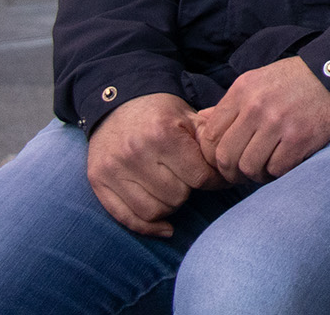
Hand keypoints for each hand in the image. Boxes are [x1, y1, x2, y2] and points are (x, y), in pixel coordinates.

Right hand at [85, 92, 219, 237]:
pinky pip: (127, 218)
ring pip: (154, 211)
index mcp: (162, 134)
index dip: (215, 181)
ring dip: (170, 205)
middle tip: (189, 178)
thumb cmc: (160, 113)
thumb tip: (231, 166)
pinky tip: (164, 225)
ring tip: (173, 188)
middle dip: (189, 190)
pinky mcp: (97, 181)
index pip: (200, 177)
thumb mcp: (189, 117)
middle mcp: (135, 152)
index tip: (218, 179)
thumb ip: (211, 140)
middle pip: (177, 197)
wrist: (117, 103)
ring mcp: (113, 168)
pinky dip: (149, 227)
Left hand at [194, 57, 329, 184]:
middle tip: (242, 172)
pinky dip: (277, 172)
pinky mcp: (300, 139)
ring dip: (255, 174)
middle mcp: (256, 107)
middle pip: (226, 156)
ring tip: (265, 167)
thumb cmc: (296, 80)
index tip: (226, 158)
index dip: (214, 154)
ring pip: (249, 167)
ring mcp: (278, 124)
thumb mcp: (259, 80)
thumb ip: (231, 104)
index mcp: (242, 90)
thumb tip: (201, 122)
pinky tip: (283, 162)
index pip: (211, 135)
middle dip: (231, 171)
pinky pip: (276, 170)